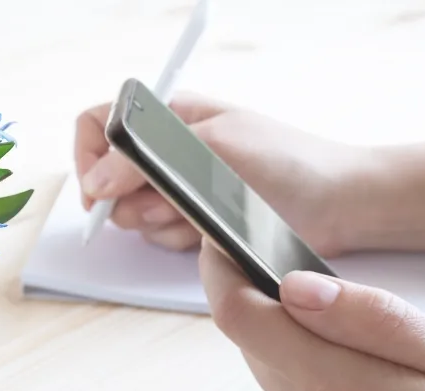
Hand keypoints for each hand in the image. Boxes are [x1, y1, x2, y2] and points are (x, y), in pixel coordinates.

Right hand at [74, 94, 368, 255]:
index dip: (88, 159)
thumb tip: (95, 182)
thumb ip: (147, 161)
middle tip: (171, 203)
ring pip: (134, 216)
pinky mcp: (192, 220)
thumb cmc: (286, 160)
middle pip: (109, 182)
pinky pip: (161, 236)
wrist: (337, 202)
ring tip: (203, 215)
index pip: (98, 126)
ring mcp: (177, 188)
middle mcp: (164, 153)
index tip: (98, 193)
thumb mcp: (213, 148)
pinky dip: (181, 238)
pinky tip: (213, 231)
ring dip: (163, 222)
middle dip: (133, 202)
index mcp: (166, 118)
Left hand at [199, 241, 424, 390]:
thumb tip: (295, 286)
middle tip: (271, 260)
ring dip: (283, 337)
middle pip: (250, 343)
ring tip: (322, 310)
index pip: (241, 318)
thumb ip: (375, 323)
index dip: (220, 271)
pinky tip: (343, 363)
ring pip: (271, 372)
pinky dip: (305, 373)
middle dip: (255, 297)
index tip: (219, 238)